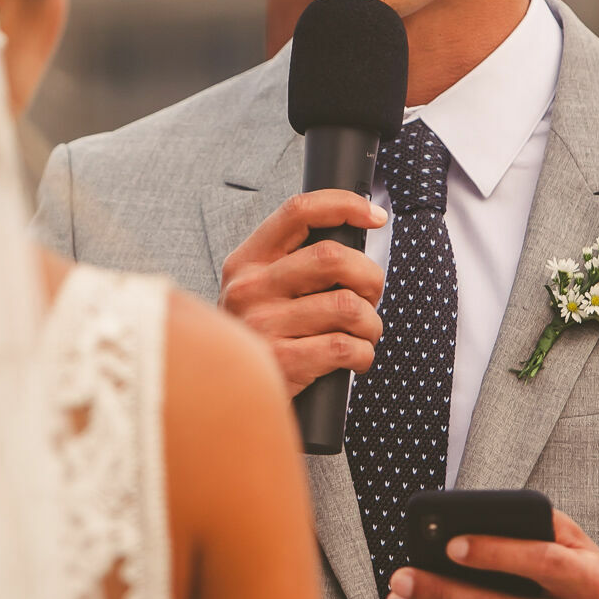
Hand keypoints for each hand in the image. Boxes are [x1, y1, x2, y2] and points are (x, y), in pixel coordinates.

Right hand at [217, 190, 386, 396]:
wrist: (223, 393)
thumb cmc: (259, 336)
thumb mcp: (256, 290)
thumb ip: (291, 263)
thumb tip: (355, 236)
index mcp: (246, 261)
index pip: (297, 211)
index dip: (343, 204)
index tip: (375, 216)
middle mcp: (250, 288)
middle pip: (333, 258)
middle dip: (369, 276)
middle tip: (370, 295)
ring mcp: (264, 324)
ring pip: (348, 307)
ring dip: (371, 323)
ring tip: (363, 332)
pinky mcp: (283, 361)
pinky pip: (346, 347)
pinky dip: (364, 353)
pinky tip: (355, 357)